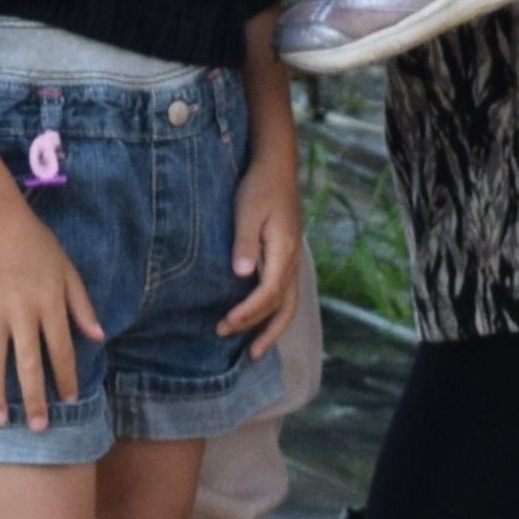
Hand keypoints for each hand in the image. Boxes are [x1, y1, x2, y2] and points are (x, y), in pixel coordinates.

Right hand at [0, 205, 103, 431]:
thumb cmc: (37, 244)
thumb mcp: (68, 270)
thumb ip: (82, 306)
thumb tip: (98, 337)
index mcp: (49, 305)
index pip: (60, 351)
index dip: (66, 378)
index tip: (69, 401)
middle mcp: (22, 314)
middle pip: (28, 364)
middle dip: (34, 398)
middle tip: (38, 427)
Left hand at [223, 151, 307, 353]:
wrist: (276, 166)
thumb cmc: (259, 187)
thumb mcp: (247, 211)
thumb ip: (244, 243)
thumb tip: (241, 275)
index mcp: (284, 251)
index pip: (269, 293)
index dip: (248, 313)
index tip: (226, 324)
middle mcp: (292, 261)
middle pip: (283, 307)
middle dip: (262, 331)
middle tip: (241, 352)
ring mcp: (292, 261)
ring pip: (288, 305)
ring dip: (272, 329)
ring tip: (256, 352)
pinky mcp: (286, 258)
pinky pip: (284, 295)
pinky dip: (274, 314)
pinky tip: (259, 323)